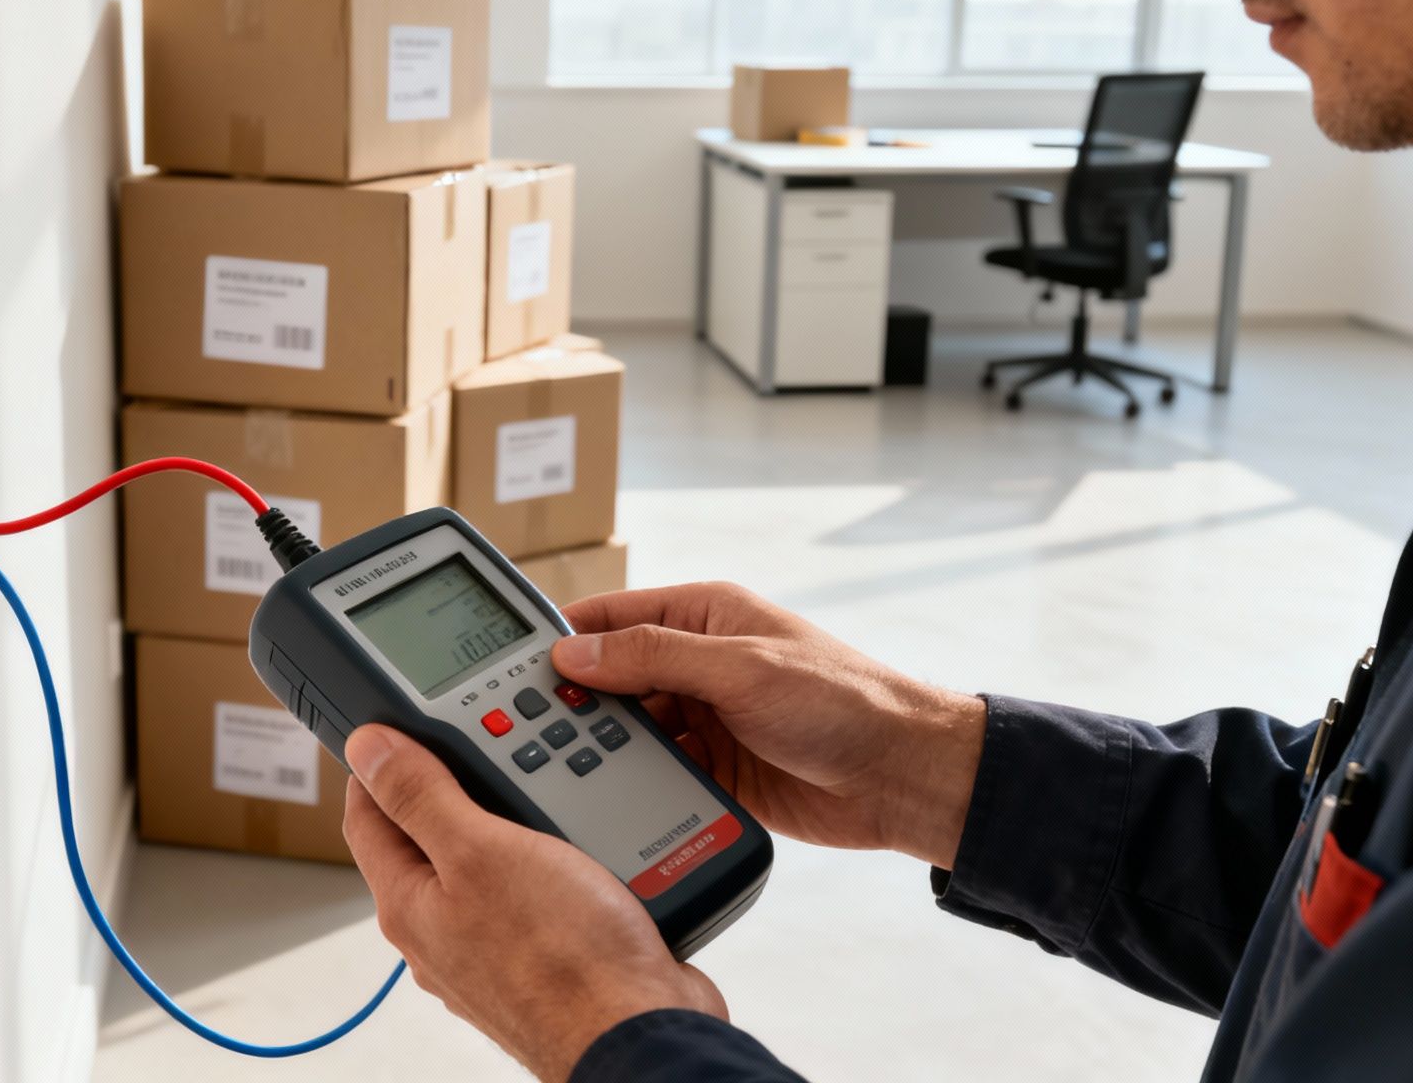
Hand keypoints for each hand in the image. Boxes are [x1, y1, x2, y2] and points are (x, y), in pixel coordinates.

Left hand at [343, 724, 725, 1082]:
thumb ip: (420, 796)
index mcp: (409, 903)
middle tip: (486, 744)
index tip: (403, 724)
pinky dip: (550, 857)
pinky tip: (580, 840)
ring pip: (487, 862)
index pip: (367, 814)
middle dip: (452, 784)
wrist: (639, 1030)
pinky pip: (534, 890)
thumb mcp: (482, 851)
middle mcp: (441, 930)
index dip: (379, 761)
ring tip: (541, 784)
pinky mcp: (544, 954)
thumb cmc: (563, 959)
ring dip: (509, 819)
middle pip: (427, 836)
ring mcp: (492, 946)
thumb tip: (368, 749)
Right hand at [557, 582, 984, 868]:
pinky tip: (601, 796)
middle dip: (571, 700)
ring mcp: (704, 719)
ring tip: (554, 766)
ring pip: (626, 730)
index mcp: (702, 616)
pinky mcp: (712, 771)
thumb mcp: (740, 667)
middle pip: (610, 677)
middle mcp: (697, 664)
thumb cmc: (842, 701)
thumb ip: (655, 655)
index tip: (509, 666)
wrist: (903, 778)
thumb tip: (575, 652)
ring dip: (599, 746)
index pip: (610, 616)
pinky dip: (628, 783)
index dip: (561, 638)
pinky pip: (654, 773)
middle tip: (517, 727)